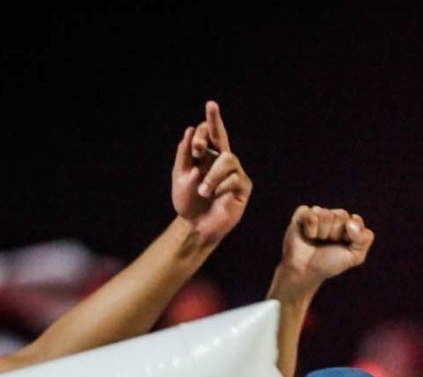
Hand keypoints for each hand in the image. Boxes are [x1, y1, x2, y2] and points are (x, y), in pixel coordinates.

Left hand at [171, 101, 250, 245]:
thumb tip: (189, 131)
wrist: (195, 226)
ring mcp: (235, 174)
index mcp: (208, 156)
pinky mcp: (243, 187)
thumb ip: (184, 154)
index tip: (211, 105)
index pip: (213, 133)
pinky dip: (221, 186)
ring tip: (203, 191)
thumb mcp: (179, 176)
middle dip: (206, 141)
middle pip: (222, 140)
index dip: (213, 118)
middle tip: (195, 152)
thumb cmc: (187, 202)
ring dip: (212, 174)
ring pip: (228, 159)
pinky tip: (215, 197)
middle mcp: (223, 161)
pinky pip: (234, 178)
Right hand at [275, 205, 374, 294]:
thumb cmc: (329, 264)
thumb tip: (352, 220)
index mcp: (348, 225)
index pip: (356, 220)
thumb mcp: (354, 257)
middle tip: (327, 243)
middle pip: (341, 214)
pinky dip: (309, 228)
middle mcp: (334, 216)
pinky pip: (309, 213)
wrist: (305, 271)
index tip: (343, 245)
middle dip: (335, 233)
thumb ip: (364, 240)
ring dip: (321, 232)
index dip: (350, 235)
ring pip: (324, 213)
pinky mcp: (303, 213)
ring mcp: (318, 213)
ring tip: (316, 240)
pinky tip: (307, 235)